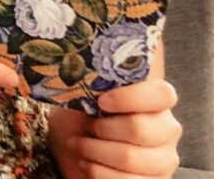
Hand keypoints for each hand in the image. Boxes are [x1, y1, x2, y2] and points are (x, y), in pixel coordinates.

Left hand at [49, 79, 180, 178]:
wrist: (79, 146)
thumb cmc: (86, 116)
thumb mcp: (89, 96)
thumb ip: (97, 86)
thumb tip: (80, 77)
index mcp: (157, 102)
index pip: (162, 94)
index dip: (130, 97)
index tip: (101, 101)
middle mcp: (167, 130)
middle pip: (139, 129)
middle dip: (102, 128)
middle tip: (86, 126)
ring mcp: (164, 160)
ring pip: (129, 158)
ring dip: (93, 150)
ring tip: (77, 144)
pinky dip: (97, 171)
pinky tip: (86, 162)